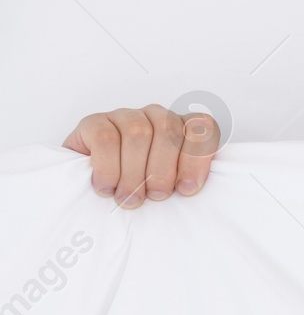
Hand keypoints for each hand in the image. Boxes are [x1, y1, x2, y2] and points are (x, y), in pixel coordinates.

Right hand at [63, 105, 221, 208]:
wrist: (89, 184)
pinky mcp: (94, 122)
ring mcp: (125, 116)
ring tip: (130, 198)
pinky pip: (105, 139)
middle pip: (168, 130)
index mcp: (182, 128)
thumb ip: (184, 181)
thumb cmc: (139, 188)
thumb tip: (189, 190)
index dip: (197, 157)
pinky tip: (107, 188)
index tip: (187, 189)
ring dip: (135, 173)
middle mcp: (155, 116)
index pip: (203, 127)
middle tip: (156, 196)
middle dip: (164, 169)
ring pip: (138, 133)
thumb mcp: (169, 186)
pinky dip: (108, 168)